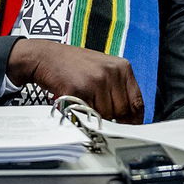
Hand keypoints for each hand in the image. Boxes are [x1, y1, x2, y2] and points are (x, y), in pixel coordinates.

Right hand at [8, 39, 143, 123]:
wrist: (46, 56)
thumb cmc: (73, 64)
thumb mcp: (103, 69)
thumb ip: (117, 88)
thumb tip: (128, 116)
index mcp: (121, 67)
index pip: (137, 101)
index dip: (134, 119)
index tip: (130, 127)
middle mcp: (111, 72)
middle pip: (121, 111)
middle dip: (111, 117)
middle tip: (98, 112)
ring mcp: (95, 80)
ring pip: (104, 115)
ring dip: (94, 115)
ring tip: (84, 101)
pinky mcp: (78, 89)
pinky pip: (86, 113)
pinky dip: (81, 113)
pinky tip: (76, 101)